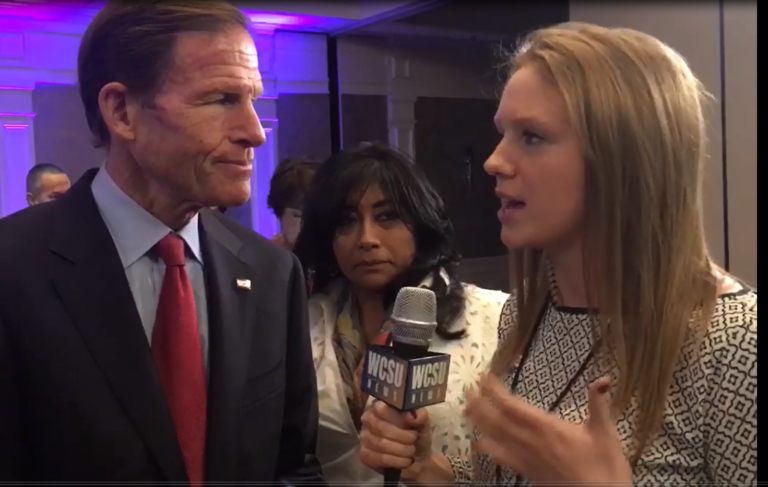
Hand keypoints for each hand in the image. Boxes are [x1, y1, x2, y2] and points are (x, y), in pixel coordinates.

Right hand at [360, 401, 432, 481]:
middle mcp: (368, 419)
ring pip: (380, 444)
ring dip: (401, 449)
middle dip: (402, 436)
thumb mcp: (422, 422)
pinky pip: (379, 458)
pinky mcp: (365, 455)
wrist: (418, 458)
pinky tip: (405, 460)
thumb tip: (411, 416)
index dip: (396, 416)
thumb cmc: (417, 434)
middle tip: (414, 439)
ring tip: (411, 450)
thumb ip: (419, 415)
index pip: (380, 407)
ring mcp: (364, 437)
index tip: (411, 422)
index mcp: (380, 405)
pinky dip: (396, 461)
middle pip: (381, 427)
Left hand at [466, 374, 632, 484]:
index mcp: (547, 427)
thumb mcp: (605, 431)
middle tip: (467, 389)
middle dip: (480, 403)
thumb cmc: (605, 467)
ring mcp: (528, 458)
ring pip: (496, 438)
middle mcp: (532, 442)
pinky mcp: (529, 473)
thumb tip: (604, 380)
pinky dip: (488, 450)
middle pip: (497, 420)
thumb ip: (599, 403)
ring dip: (479, 423)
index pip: (513, 406)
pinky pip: (503, 459)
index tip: (484, 377)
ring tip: (466, 410)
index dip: (495, 391)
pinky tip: (479, 445)